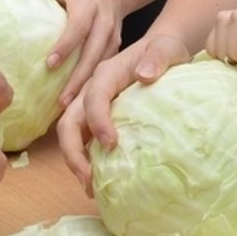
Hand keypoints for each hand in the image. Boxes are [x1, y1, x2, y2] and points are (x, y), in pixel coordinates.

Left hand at [0, 0, 121, 106]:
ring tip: (66, 108)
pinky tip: (76, 105)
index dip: (66, 45)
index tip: (49, 64)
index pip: (79, 26)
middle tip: (59, 100)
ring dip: (84, 89)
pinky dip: (91, 88)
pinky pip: (105, 73)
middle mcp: (104, 23)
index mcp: (87, 5)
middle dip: (78, 78)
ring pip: (101, 68)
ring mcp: (113, 39)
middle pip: (93, 54)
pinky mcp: (116, 52)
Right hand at [56, 33, 188, 190]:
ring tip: (90, 187)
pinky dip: (85, 160)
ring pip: (71, 133)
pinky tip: (98, 180)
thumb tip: (144, 75)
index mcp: (106, 73)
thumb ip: (159, 57)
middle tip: (88, 178)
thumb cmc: (164, 50)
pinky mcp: (96, 118)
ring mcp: (91, 105)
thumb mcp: (167, 48)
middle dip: (72, 151)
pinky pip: (83, 139)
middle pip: (69, 120)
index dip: (97, 121)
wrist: (160, 52)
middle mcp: (92, 89)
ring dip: (75, 160)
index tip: (111, 144)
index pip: (94, 97)